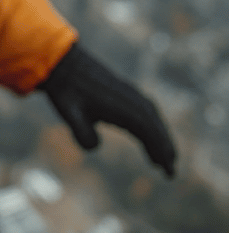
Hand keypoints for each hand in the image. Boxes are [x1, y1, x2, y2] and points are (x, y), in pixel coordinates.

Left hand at [41, 43, 175, 176]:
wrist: (62, 62)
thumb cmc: (66, 90)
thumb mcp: (70, 113)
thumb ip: (82, 133)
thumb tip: (95, 147)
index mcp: (122, 106)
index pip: (149, 132)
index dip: (160, 151)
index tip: (167, 169)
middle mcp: (131, 99)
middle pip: (155, 127)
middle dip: (165, 148)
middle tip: (170, 170)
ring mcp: (129, 93)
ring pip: (152, 118)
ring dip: (159, 137)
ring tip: (162, 158)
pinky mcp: (124, 90)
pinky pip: (145, 110)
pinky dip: (150, 125)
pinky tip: (147, 136)